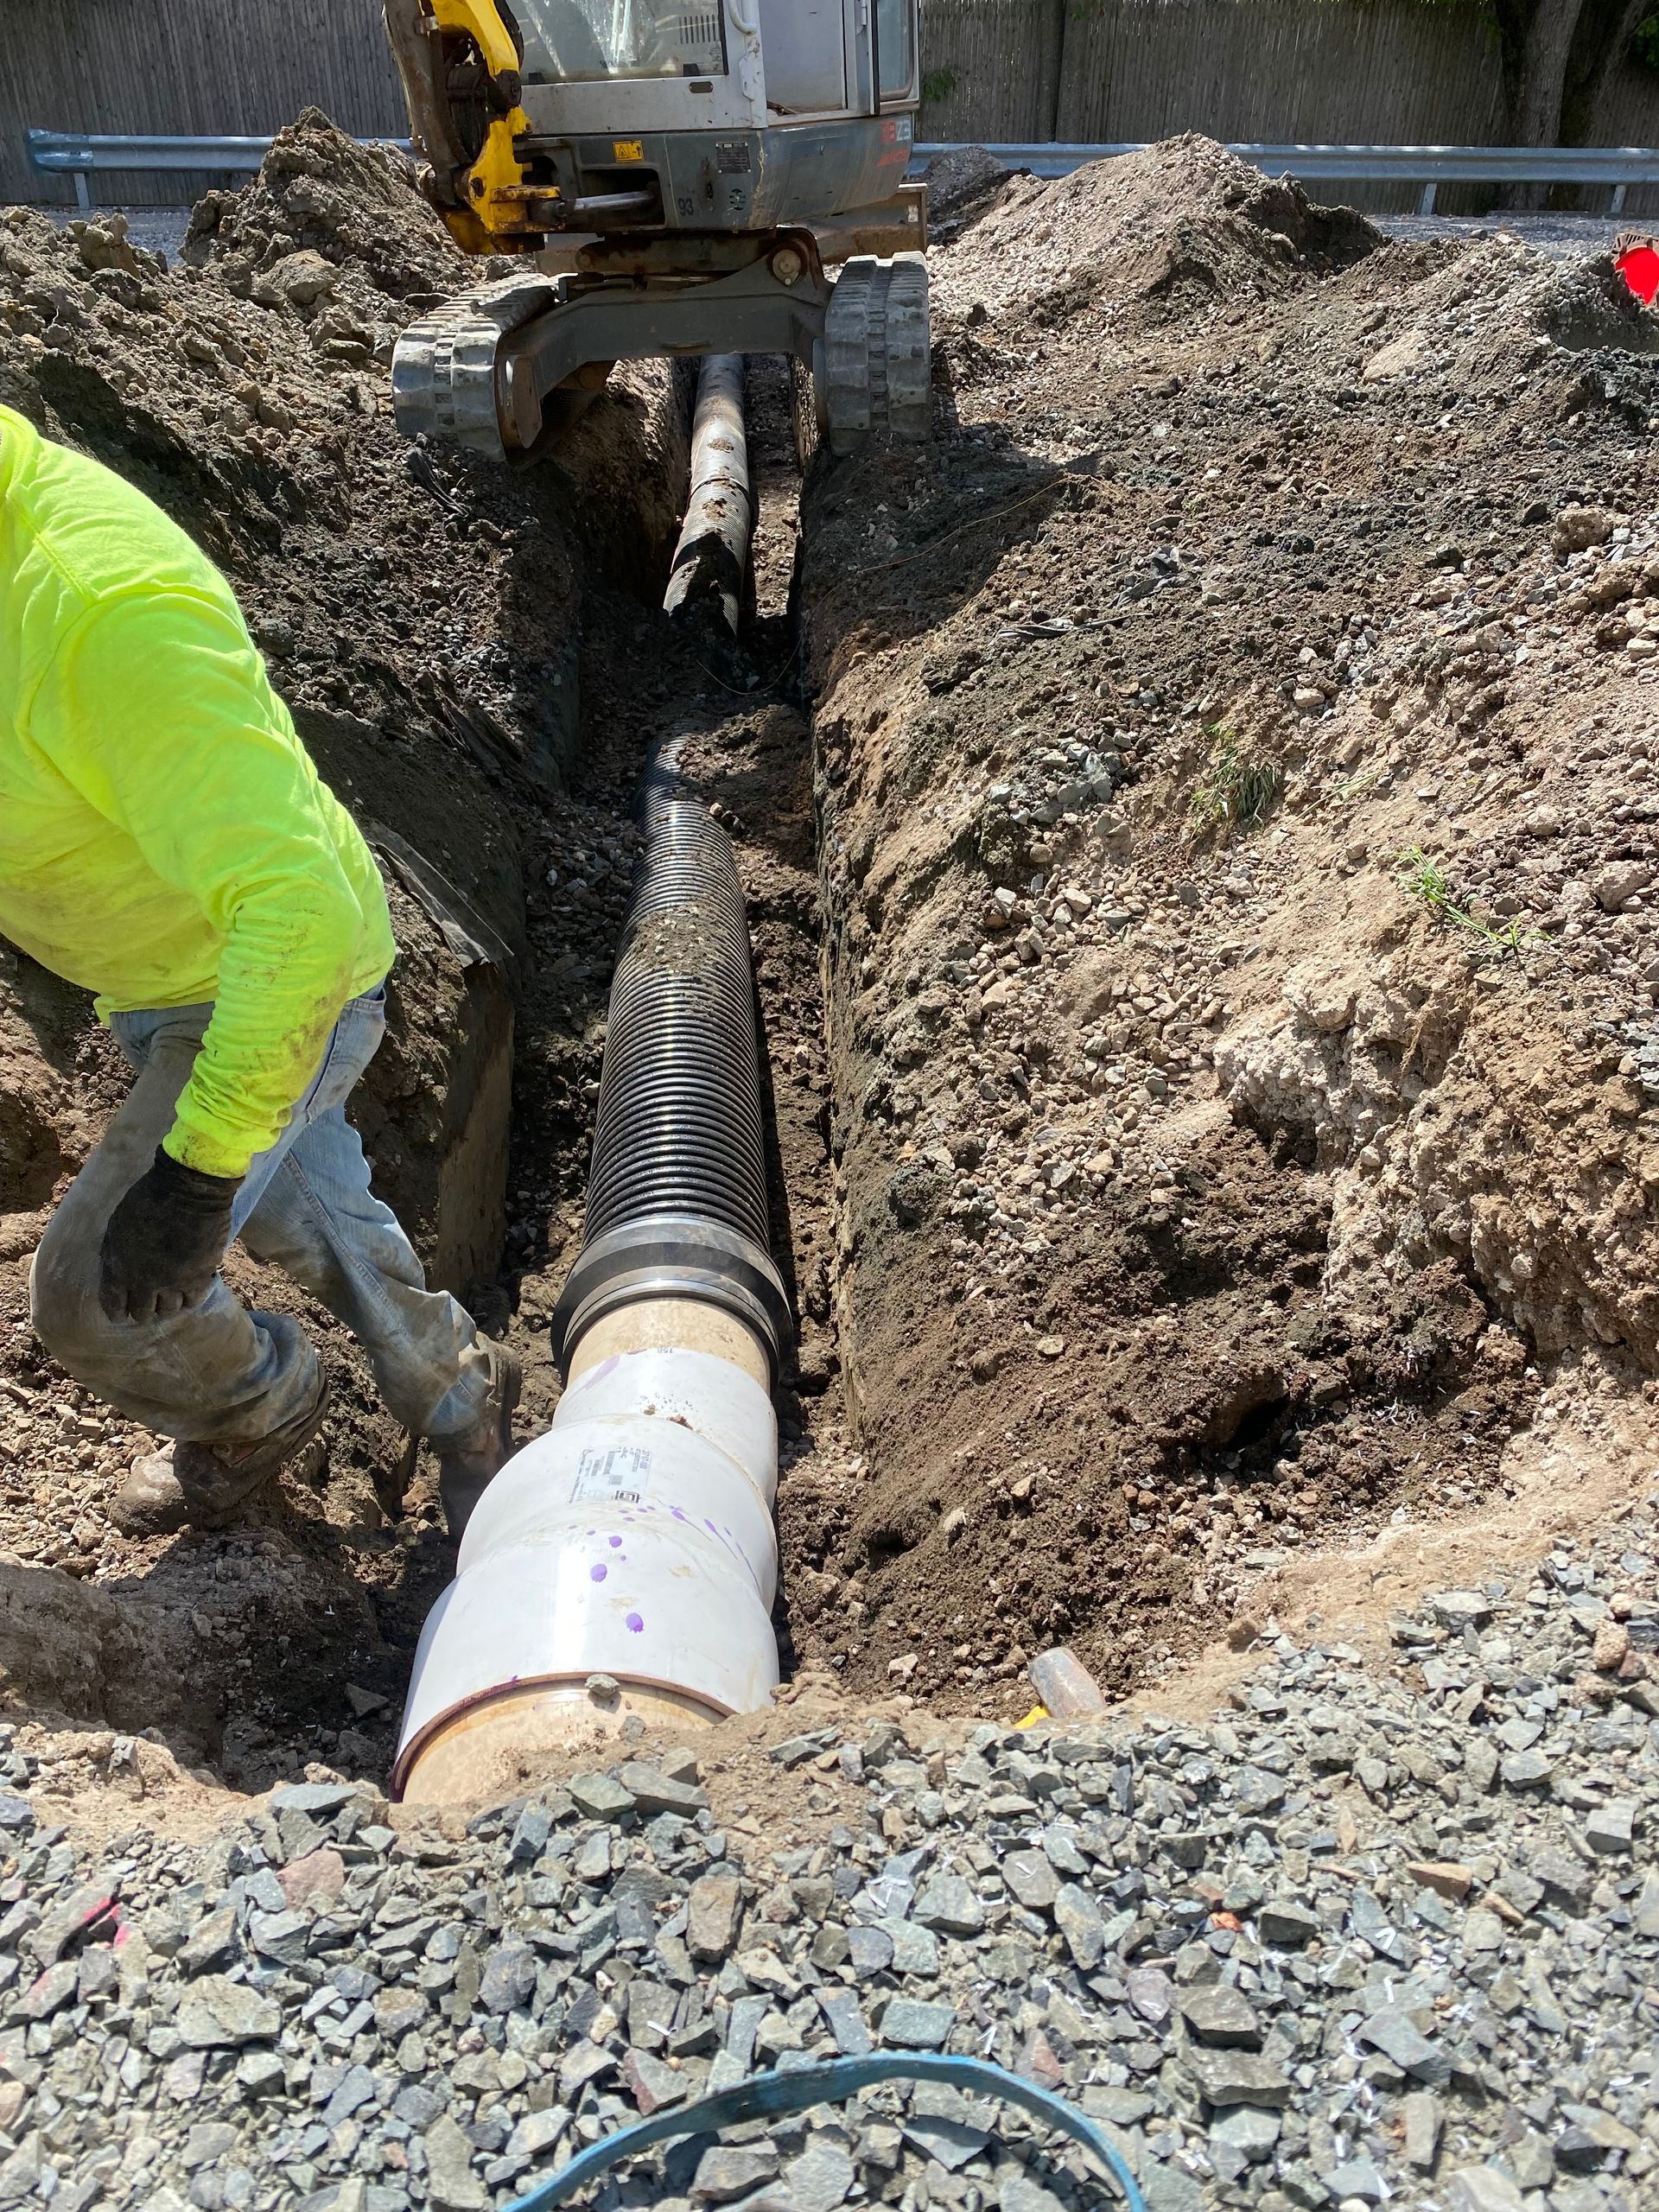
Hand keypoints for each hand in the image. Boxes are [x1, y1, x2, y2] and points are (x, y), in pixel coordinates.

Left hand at [99, 1147, 239, 1321]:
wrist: (188, 1190)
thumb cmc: (148, 1199)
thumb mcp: (117, 1225)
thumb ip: (114, 1252)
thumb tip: (115, 1271)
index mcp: (119, 1269)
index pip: (114, 1305)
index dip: (118, 1311)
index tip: (122, 1310)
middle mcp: (144, 1282)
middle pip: (142, 1313)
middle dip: (143, 1308)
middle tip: (148, 1300)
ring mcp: (173, 1283)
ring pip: (168, 1311)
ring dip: (167, 1303)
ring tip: (170, 1294)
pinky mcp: (199, 1278)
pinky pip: (193, 1301)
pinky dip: (190, 1296)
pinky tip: (190, 1287)